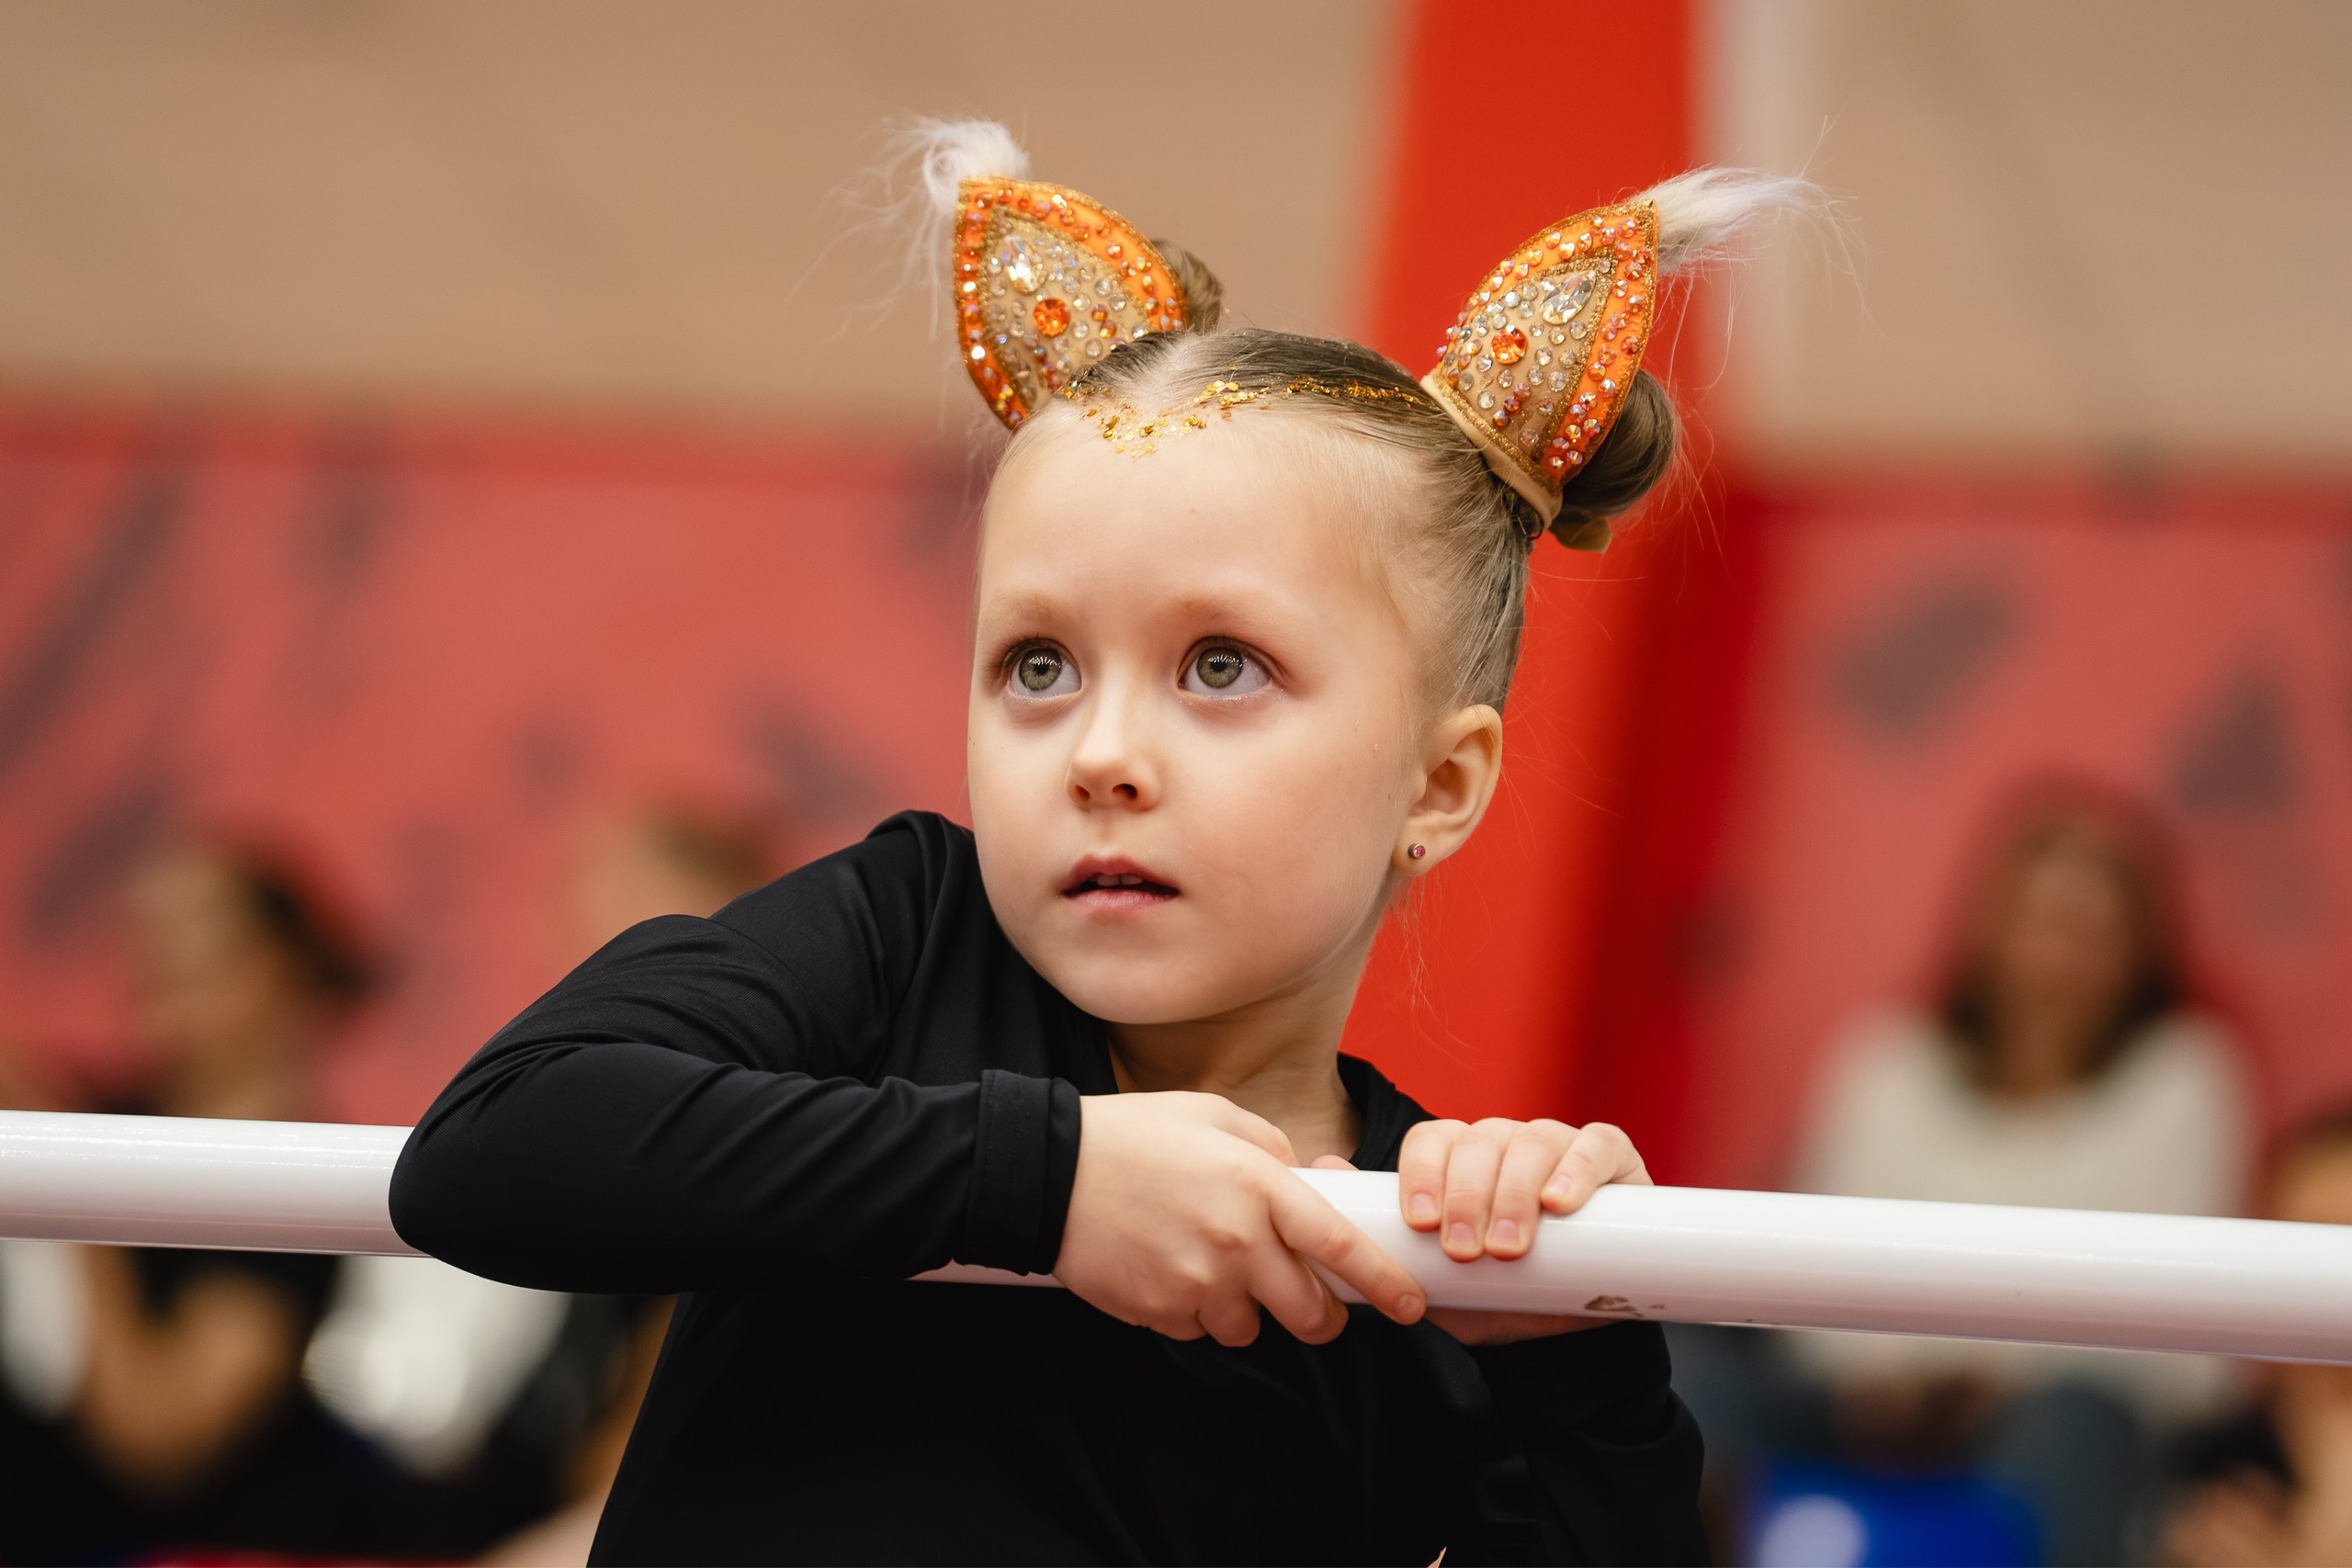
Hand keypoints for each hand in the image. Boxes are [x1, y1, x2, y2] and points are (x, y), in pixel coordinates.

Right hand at [1054, 1092, 1425, 1347]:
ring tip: (1216, 1270)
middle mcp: (1237, 1242)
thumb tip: (1309, 1182)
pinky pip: (1200, 1330)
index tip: (1411, 1304)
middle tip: (1315, 1306)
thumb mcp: (1213, 1116)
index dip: (1384, 1281)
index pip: (1341, 1246)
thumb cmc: (1133, 1135)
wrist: (1046, 1172)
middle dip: (1321, 1317)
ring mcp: (1198, 1283)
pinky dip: (1197, 1312)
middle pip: (1309, 1313)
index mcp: (1259, 1186)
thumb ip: (1271, 1149)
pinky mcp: (1161, 1312)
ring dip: (1248, 1311)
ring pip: (1253, 1329)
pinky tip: (1172, 1272)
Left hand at [1394, 1117, 1650, 1345]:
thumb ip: (1397, 1251)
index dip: (1422, 1174)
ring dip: (1514, 1194)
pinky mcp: (1613, 1158)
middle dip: (1466, 1198)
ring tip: (1508, 1247)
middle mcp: (1507, 1141)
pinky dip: (1577, 1168)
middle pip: (1480, 1143)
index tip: (1420, 1224)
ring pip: (1532, 1143)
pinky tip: (1560, 1201)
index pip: (1431, 1140)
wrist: (1565, 1330)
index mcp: (1461, 1157)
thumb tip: (1338, 1195)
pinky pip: (1597, 1145)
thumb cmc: (1501, 1295)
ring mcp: (1560, 1144)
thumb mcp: (1444, 1284)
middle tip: (1464, 1252)